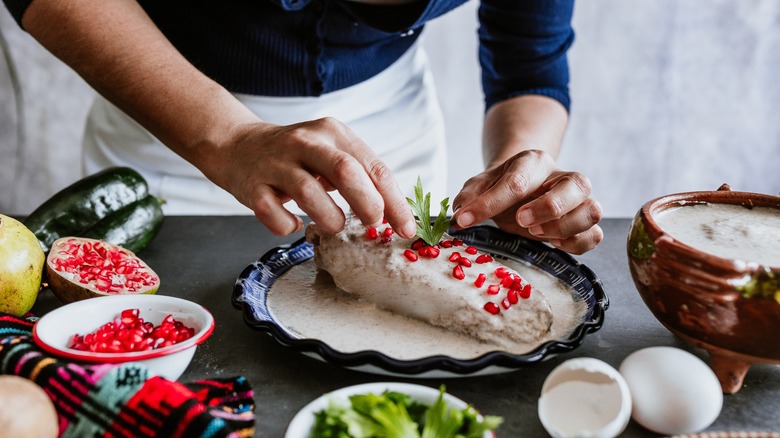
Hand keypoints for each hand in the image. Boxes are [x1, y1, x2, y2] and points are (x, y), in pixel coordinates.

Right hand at [209, 117, 416, 236]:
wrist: (237, 144)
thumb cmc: (297, 157)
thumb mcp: (331, 153)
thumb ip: (361, 177)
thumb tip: (396, 215)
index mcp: (333, 133)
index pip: (374, 167)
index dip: (394, 202)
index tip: (407, 228)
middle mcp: (305, 143)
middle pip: (345, 171)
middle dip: (367, 203)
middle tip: (372, 224)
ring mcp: (276, 164)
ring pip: (309, 193)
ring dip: (328, 219)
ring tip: (332, 227)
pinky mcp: (252, 186)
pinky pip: (273, 213)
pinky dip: (288, 226)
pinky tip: (294, 224)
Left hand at [451, 149, 602, 253]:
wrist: (522, 185)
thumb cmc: (501, 186)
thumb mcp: (480, 185)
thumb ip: (469, 197)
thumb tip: (459, 216)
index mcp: (533, 162)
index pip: (516, 180)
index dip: (488, 204)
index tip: (464, 220)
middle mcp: (562, 177)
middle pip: (576, 185)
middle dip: (549, 207)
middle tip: (520, 221)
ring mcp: (578, 200)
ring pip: (592, 211)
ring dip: (564, 227)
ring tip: (535, 233)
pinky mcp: (583, 222)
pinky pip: (594, 235)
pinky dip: (576, 244)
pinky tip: (552, 244)